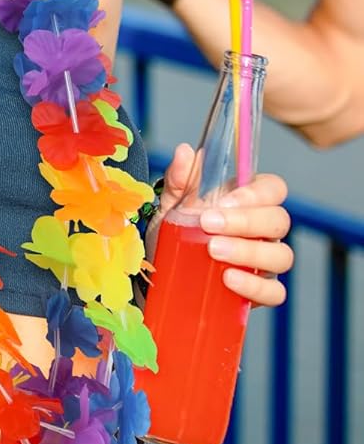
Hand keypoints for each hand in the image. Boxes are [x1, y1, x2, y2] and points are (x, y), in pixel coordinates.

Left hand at [156, 144, 292, 307]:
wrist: (161, 271)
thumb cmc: (175, 231)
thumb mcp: (171, 204)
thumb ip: (180, 179)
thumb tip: (185, 151)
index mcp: (248, 202)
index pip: (273, 188)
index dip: (256, 193)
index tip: (223, 200)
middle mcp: (264, 230)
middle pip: (279, 220)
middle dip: (245, 222)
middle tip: (208, 224)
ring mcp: (266, 262)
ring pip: (282, 256)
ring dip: (249, 252)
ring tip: (213, 250)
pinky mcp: (261, 291)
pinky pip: (275, 292)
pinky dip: (255, 286)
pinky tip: (229, 279)